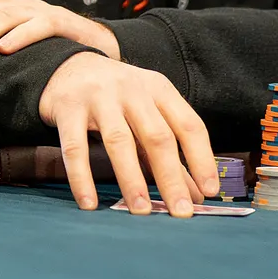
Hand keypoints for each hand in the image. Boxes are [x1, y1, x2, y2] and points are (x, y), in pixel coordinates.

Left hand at [0, 0, 119, 71]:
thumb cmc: (49, 54)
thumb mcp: (14, 49)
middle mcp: (15, 4)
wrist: (99, 48)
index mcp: (0, 7)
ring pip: (0, 17)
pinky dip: (19, 36)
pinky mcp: (63, 22)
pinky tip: (3, 51)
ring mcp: (38, 10)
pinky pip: (38, 25)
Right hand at [37, 53, 218, 217]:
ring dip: (131, 180)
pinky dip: (82, 178)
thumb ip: (169, 152)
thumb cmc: (117, 96)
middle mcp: (131, 90)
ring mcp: (98, 97)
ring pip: (119, 141)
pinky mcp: (67, 108)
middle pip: (156, 136)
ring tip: (141, 211)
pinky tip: (89, 203)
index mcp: (158, 89)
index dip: (201, 159)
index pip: (188, 125)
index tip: (210, 191)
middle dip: (170, 178)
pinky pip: (75, 147)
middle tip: (181, 212)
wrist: (68, 66)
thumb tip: (196, 194)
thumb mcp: (147, 113)